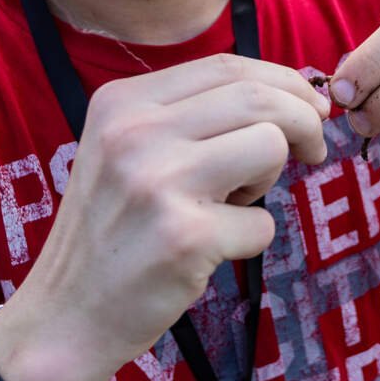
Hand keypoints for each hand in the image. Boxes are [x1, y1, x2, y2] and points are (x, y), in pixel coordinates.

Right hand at [0, 54, 329, 380]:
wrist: (65, 315)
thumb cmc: (112, 232)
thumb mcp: (126, 153)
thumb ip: (191, 118)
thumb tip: (288, 94)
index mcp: (121, 102)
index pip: (226, 66)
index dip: (283, 81)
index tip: (309, 109)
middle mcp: (134, 132)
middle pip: (258, 97)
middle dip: (305, 120)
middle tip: (314, 150)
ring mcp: (158, 182)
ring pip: (270, 146)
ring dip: (272, 179)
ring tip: (234, 205)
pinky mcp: (183, 237)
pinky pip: (263, 223)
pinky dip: (251, 239)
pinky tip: (211, 250)